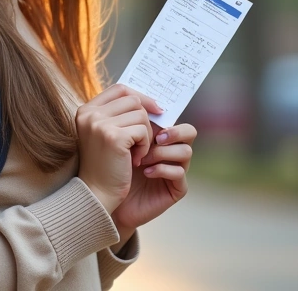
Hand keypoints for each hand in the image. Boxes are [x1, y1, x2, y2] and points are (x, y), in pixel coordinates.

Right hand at [75, 84, 162, 214]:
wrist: (95, 194)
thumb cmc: (103, 166)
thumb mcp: (105, 134)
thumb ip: (118, 115)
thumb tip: (149, 101)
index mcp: (86, 110)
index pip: (119, 89)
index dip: (140, 96)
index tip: (154, 109)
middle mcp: (90, 113)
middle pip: (133, 100)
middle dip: (145, 119)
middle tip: (142, 141)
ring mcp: (100, 123)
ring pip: (140, 115)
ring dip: (145, 135)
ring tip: (135, 153)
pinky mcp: (113, 136)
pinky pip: (143, 131)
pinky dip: (145, 146)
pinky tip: (135, 160)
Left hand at [109, 123, 196, 247]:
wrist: (107, 200)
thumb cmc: (111, 168)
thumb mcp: (117, 140)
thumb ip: (127, 121)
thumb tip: (132, 98)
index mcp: (159, 137)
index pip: (173, 118)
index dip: (163, 114)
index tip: (146, 115)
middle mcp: (171, 152)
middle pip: (190, 131)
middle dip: (175, 131)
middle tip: (157, 137)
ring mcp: (176, 170)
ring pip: (186, 151)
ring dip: (162, 152)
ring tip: (142, 158)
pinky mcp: (176, 189)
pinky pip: (179, 173)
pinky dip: (161, 169)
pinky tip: (145, 172)